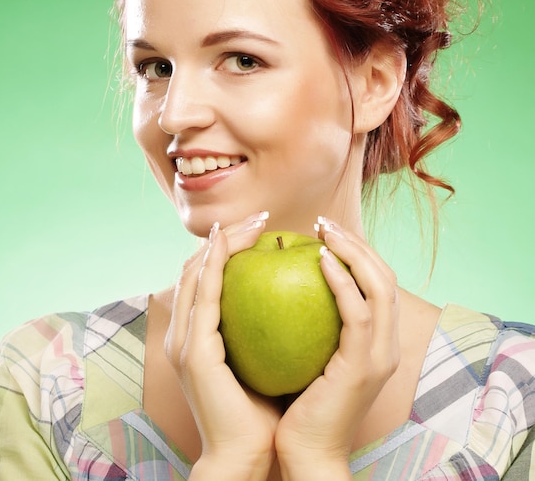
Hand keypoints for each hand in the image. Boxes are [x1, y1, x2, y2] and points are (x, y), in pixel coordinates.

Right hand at [165, 212, 280, 479]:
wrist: (244, 454)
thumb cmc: (259, 413)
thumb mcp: (262, 362)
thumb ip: (265, 333)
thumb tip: (294, 303)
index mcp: (198, 337)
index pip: (207, 280)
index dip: (227, 250)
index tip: (259, 231)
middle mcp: (184, 333)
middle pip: (196, 269)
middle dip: (224, 237)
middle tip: (259, 217)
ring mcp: (184, 340)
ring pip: (194, 274)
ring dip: (220, 243)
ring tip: (250, 223)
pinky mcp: (193, 349)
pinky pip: (203, 295)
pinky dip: (213, 265)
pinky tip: (230, 245)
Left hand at [275, 218, 399, 479]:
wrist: (307, 454)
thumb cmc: (301, 404)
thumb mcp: (313, 355)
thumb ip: (314, 324)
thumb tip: (288, 285)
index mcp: (377, 342)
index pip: (377, 283)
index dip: (356, 251)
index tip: (325, 233)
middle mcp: (387, 345)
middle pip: (385, 276)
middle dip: (357, 243)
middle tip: (323, 222)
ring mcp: (380, 356)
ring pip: (381, 286)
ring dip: (353, 251)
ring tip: (323, 231)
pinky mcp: (364, 366)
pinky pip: (358, 313)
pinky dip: (343, 282)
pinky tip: (319, 260)